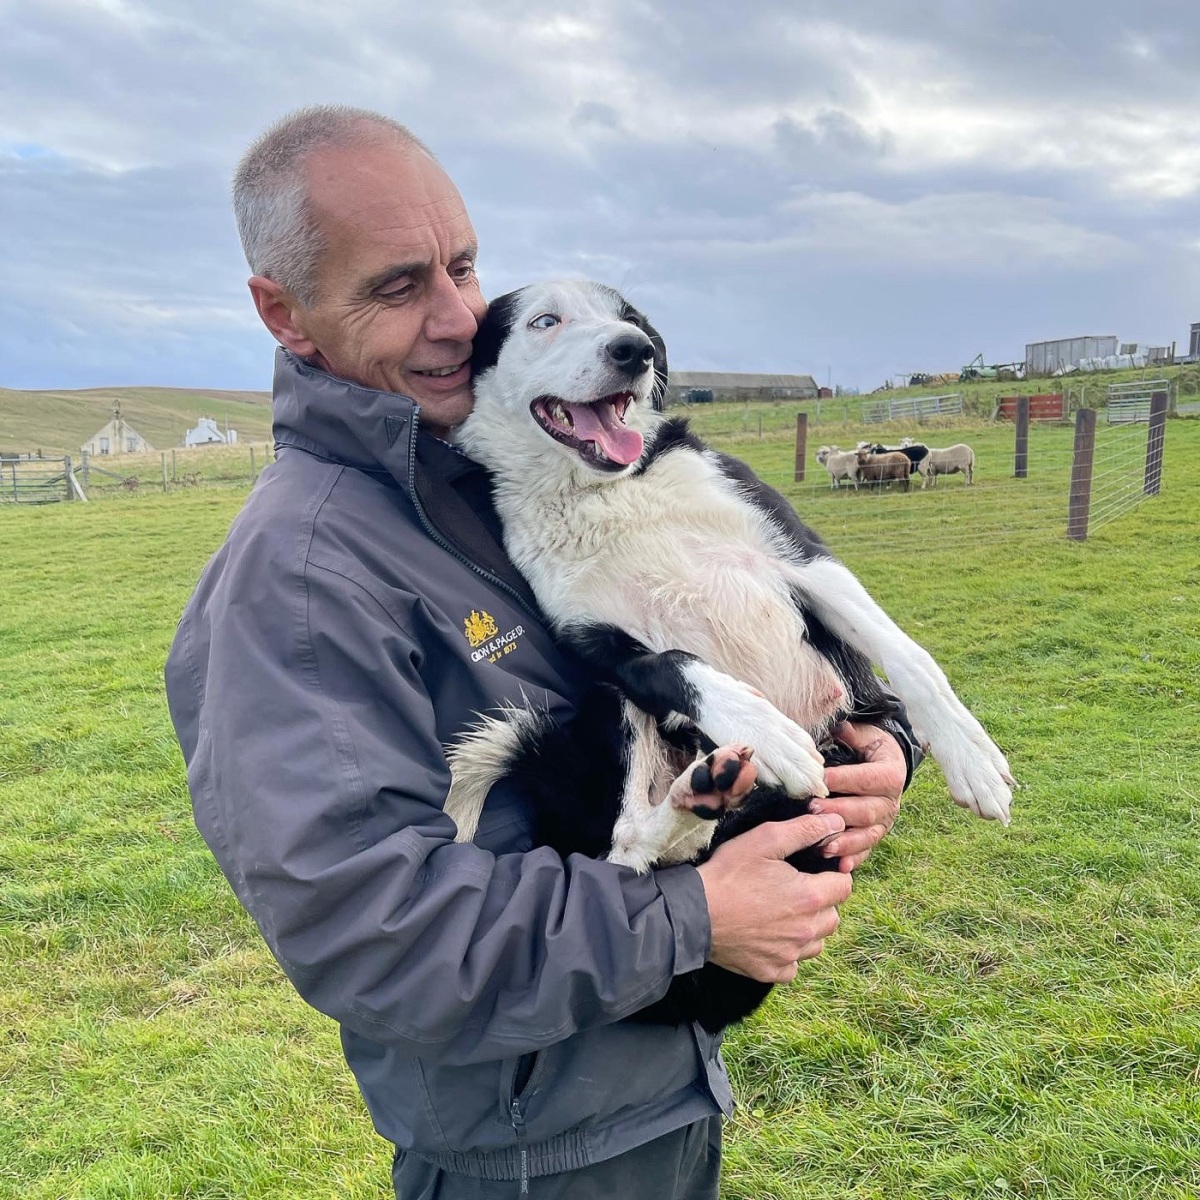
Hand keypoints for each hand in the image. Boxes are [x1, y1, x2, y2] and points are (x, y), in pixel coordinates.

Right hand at [696, 812, 852, 982]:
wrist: (693, 914)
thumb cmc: (728, 874)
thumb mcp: (765, 840)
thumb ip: (805, 830)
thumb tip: (836, 822)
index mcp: (810, 898)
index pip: (844, 885)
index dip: (831, 874)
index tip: (812, 871)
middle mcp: (806, 931)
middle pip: (833, 916)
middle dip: (821, 902)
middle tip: (792, 890)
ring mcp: (789, 955)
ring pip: (816, 942)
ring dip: (807, 928)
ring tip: (780, 912)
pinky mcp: (771, 972)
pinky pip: (793, 965)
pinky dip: (787, 952)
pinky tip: (769, 936)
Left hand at [811, 721, 905, 872]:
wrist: (885, 766)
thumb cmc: (868, 749)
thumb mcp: (866, 735)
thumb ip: (853, 733)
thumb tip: (840, 728)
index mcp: (890, 775)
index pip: (868, 779)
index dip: (844, 779)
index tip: (820, 780)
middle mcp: (890, 802)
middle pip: (866, 811)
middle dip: (839, 812)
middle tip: (813, 811)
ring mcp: (883, 823)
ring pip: (867, 835)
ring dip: (845, 842)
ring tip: (823, 845)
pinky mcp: (874, 836)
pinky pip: (866, 851)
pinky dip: (854, 859)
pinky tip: (841, 866)